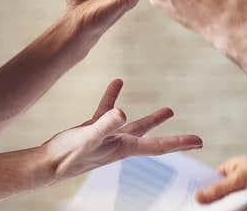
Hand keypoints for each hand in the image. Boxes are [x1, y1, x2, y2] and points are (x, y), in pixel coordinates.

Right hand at [42, 78, 202, 180]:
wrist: (46, 164)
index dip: (179, 142)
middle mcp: (119, 145)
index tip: (200, 142)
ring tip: (171, 111)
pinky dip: (113, 97)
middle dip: (173, 137)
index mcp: (123, 148)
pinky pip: (107, 111)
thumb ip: (105, 124)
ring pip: (134, 126)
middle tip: (196, 140)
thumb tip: (124, 112)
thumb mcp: (88, 137)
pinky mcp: (93, 130)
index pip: (157, 146)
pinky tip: (117, 82)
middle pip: (153, 139)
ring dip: (152, 119)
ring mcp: (107, 138)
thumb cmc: (67, 155)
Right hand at [196, 153, 246, 210]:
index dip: (201, 194)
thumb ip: (219, 189)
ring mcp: (246, 201)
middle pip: (220, 203)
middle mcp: (235, 189)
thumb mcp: (240, 178)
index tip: (193, 203)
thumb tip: (197, 197)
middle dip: (223, 206)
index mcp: (227, 174)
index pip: (208, 186)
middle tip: (232, 203)